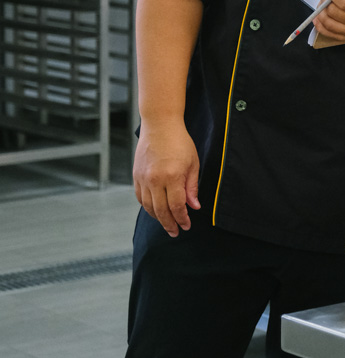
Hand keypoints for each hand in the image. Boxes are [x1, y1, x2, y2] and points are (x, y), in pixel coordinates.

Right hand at [133, 121, 200, 236]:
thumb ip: (192, 187)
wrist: (160, 124)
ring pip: (148, 206)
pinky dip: (147, 206)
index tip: (187, 226)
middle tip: (175, 232)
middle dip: (170, 224)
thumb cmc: (179, 141)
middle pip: (161, 211)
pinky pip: (140, 197)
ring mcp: (143, 178)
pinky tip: (155, 210)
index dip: (182, 219)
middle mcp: (155, 180)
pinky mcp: (136, 175)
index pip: (176, 206)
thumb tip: (194, 206)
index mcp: (172, 176)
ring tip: (167, 224)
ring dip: (158, 218)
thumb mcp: (193, 163)